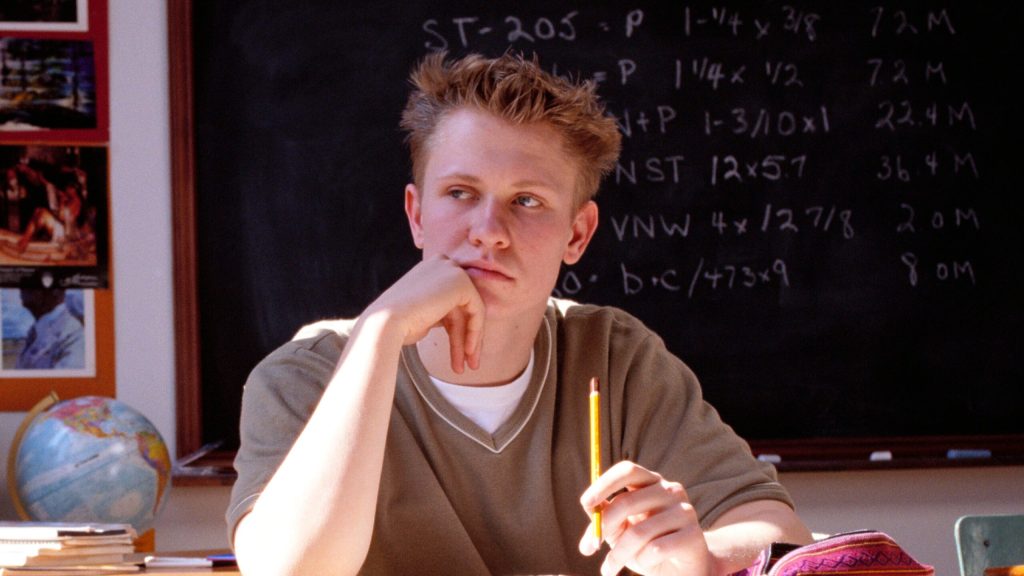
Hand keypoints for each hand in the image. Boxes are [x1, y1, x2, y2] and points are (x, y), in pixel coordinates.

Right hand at [364, 255, 484, 372]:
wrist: (385, 323)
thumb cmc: (398, 325)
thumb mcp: (424, 315)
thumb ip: (441, 313)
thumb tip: (458, 325)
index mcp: (430, 270)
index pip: (451, 302)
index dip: (457, 330)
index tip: (459, 355)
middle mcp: (441, 264)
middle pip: (461, 307)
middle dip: (465, 338)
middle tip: (467, 364)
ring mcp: (451, 270)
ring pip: (470, 311)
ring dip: (469, 341)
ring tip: (467, 367)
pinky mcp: (460, 282)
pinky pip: (477, 310)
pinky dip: (474, 332)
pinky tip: (468, 352)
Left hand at [579, 461, 712, 575]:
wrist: (684, 570)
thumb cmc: (648, 546)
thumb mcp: (622, 531)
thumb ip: (606, 518)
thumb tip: (589, 509)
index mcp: (651, 482)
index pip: (627, 470)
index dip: (604, 484)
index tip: (585, 503)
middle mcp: (670, 491)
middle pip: (627, 501)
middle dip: (603, 527)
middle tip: (589, 547)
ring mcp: (685, 511)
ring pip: (638, 532)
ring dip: (617, 555)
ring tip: (609, 568)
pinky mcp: (693, 535)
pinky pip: (655, 549)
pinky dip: (642, 561)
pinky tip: (643, 565)